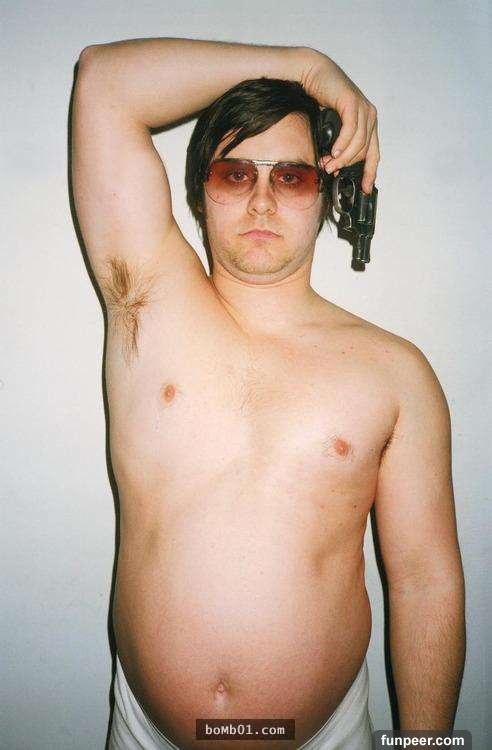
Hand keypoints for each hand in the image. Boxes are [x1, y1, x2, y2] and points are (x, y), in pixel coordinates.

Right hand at [303, 49, 379, 194]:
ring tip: (329, 163)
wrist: (313, 74)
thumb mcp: (332, 127)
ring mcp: (363, 109)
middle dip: (346, 165)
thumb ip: (338, 144)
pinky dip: (343, 144)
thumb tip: (334, 166)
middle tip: (330, 170)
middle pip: (363, 151)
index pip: (373, 154)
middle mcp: (369, 116)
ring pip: (358, 143)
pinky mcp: (353, 103)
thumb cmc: (322, 98)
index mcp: (367, 123)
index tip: (366, 188)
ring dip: (342, 157)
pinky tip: (334, 151)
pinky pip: (351, 130)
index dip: (370, 173)